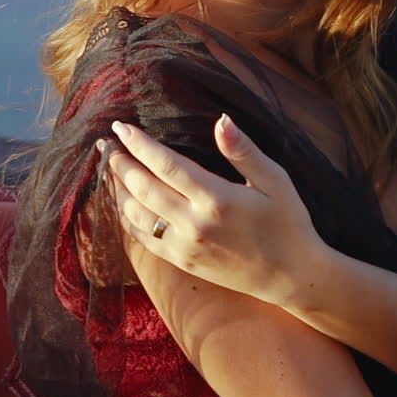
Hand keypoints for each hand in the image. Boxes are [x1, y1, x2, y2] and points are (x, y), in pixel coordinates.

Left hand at [101, 114, 325, 307]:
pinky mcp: (181, 262)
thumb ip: (243, 151)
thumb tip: (221, 120)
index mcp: (216, 199)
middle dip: (120, 162)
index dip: (139, 144)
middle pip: (142, 187)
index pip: (166, 165)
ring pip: (136, 214)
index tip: (121, 126)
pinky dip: (126, 217)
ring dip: (118, 188)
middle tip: (105, 143)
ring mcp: (184, 246)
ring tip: (109, 167)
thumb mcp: (275, 180)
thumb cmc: (288, 222)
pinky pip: (142, 238)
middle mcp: (194, 224)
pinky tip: (122, 201)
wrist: (291, 276)